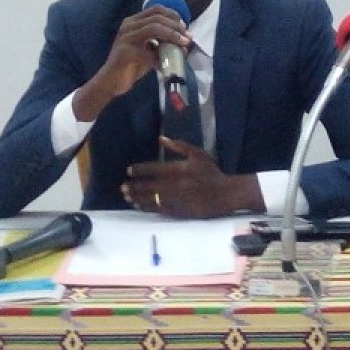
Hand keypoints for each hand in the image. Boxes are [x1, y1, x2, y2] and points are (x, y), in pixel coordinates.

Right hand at [73, 8, 190, 121]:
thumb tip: (184, 40)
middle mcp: (128, 26)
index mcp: (133, 22)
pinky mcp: (124, 53)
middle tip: (187, 37)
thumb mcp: (149, 50)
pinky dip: (160, 59)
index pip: (155, 9)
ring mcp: (125, 38)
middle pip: (157, 17)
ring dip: (172, 36)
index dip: (172, 15)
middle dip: (175, 26)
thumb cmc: (131, 66)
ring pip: (153, 29)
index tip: (184, 26)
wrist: (111, 82)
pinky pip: (147, 52)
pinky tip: (166, 66)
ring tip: (183, 45)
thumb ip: (162, 43)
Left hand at [122, 137, 262, 217]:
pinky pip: (161, 210)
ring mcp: (178, 199)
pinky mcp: (181, 211)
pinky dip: (149, 208)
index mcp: (180, 169)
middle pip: (150, 186)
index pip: (154, 169)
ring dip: (138, 198)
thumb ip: (178, 146)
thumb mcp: (197, 154)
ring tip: (127, 197)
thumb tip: (161, 138)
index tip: (129, 171)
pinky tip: (140, 206)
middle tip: (123, 187)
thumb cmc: (211, 172)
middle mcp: (176, 185)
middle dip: (134, 186)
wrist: (226, 193)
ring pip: (153, 199)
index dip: (140, 170)